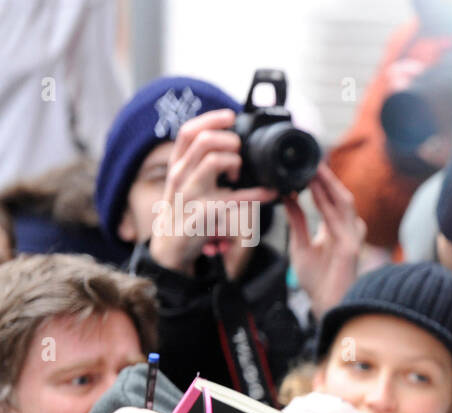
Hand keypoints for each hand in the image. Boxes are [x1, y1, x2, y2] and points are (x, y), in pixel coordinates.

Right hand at [148, 109, 276, 273]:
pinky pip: (232, 198)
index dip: (211, 119)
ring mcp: (189, 193)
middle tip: (239, 154)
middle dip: (229, 141)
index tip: (231, 116)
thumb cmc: (186, 209)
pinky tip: (270, 194)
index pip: (188, 131)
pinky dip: (256, 194)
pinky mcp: (202, 213)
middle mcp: (180, 174)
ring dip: (235, 162)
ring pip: (213, 161)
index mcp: (178, 164)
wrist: (170, 246)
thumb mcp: (187, 181)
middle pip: (203, 141)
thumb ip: (201, 162)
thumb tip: (230, 144)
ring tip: (240, 175)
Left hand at [284, 164, 365, 317]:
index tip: (308, 164)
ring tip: (313, 169)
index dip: (323, 181)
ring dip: (329, 185)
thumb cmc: (317, 280)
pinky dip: (327, 204)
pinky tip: (315, 192)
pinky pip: (339, 220)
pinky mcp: (351, 248)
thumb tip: (288, 196)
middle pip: (340, 196)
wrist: (325, 305)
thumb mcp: (300, 244)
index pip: (332, 198)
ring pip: (343, 203)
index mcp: (337, 228)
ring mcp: (352, 238)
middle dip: (327, 177)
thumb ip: (297, 220)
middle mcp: (348, 230)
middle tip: (310, 158)